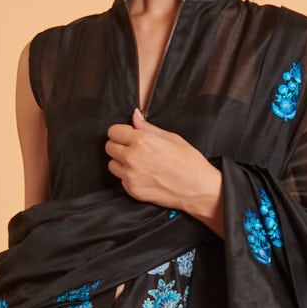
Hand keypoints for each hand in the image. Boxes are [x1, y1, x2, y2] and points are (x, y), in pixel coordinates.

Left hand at [104, 107, 223, 233]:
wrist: (197, 188)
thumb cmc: (189, 163)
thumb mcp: (171, 138)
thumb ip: (148, 127)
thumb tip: (135, 116)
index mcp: (142, 141)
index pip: (114, 131)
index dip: (120, 132)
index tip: (126, 134)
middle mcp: (132, 158)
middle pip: (109, 147)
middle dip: (119, 145)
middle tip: (133, 148)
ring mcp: (131, 176)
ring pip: (112, 165)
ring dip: (121, 162)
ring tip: (139, 163)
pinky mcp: (133, 190)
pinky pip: (121, 180)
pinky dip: (129, 177)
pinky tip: (144, 175)